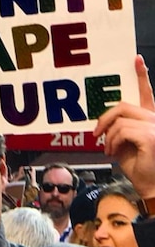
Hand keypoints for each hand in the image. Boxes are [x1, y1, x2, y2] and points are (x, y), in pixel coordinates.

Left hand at [94, 55, 154, 195]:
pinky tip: (113, 152)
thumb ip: (118, 128)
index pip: (146, 93)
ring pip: (119, 120)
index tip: (136, 60)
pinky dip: (112, 141)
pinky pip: (121, 131)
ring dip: (107, 136)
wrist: (151, 186)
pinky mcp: (151, 136)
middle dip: (104, 118)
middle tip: (96, 133)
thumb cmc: (140, 168)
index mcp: (151, 119)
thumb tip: (102, 122)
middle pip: (123, 105)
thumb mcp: (124, 143)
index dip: (141, 75)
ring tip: (107, 148)